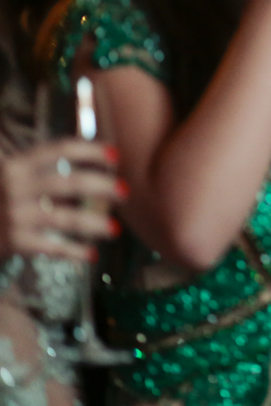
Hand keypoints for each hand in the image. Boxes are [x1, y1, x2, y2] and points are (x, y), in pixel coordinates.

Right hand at [0, 140, 121, 261]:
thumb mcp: (10, 177)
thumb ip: (40, 170)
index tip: (116, 155)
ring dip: (95, 224)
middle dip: (103, 186)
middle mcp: (16, 187)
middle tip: (125, 192)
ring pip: (68, 218)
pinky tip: (91, 256)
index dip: (90, 150)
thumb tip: (90, 164)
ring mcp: (16, 215)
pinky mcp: (15, 241)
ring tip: (115, 229)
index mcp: (16, 165)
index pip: (60, 149)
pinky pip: (53, 247)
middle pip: (71, 182)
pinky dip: (74, 252)